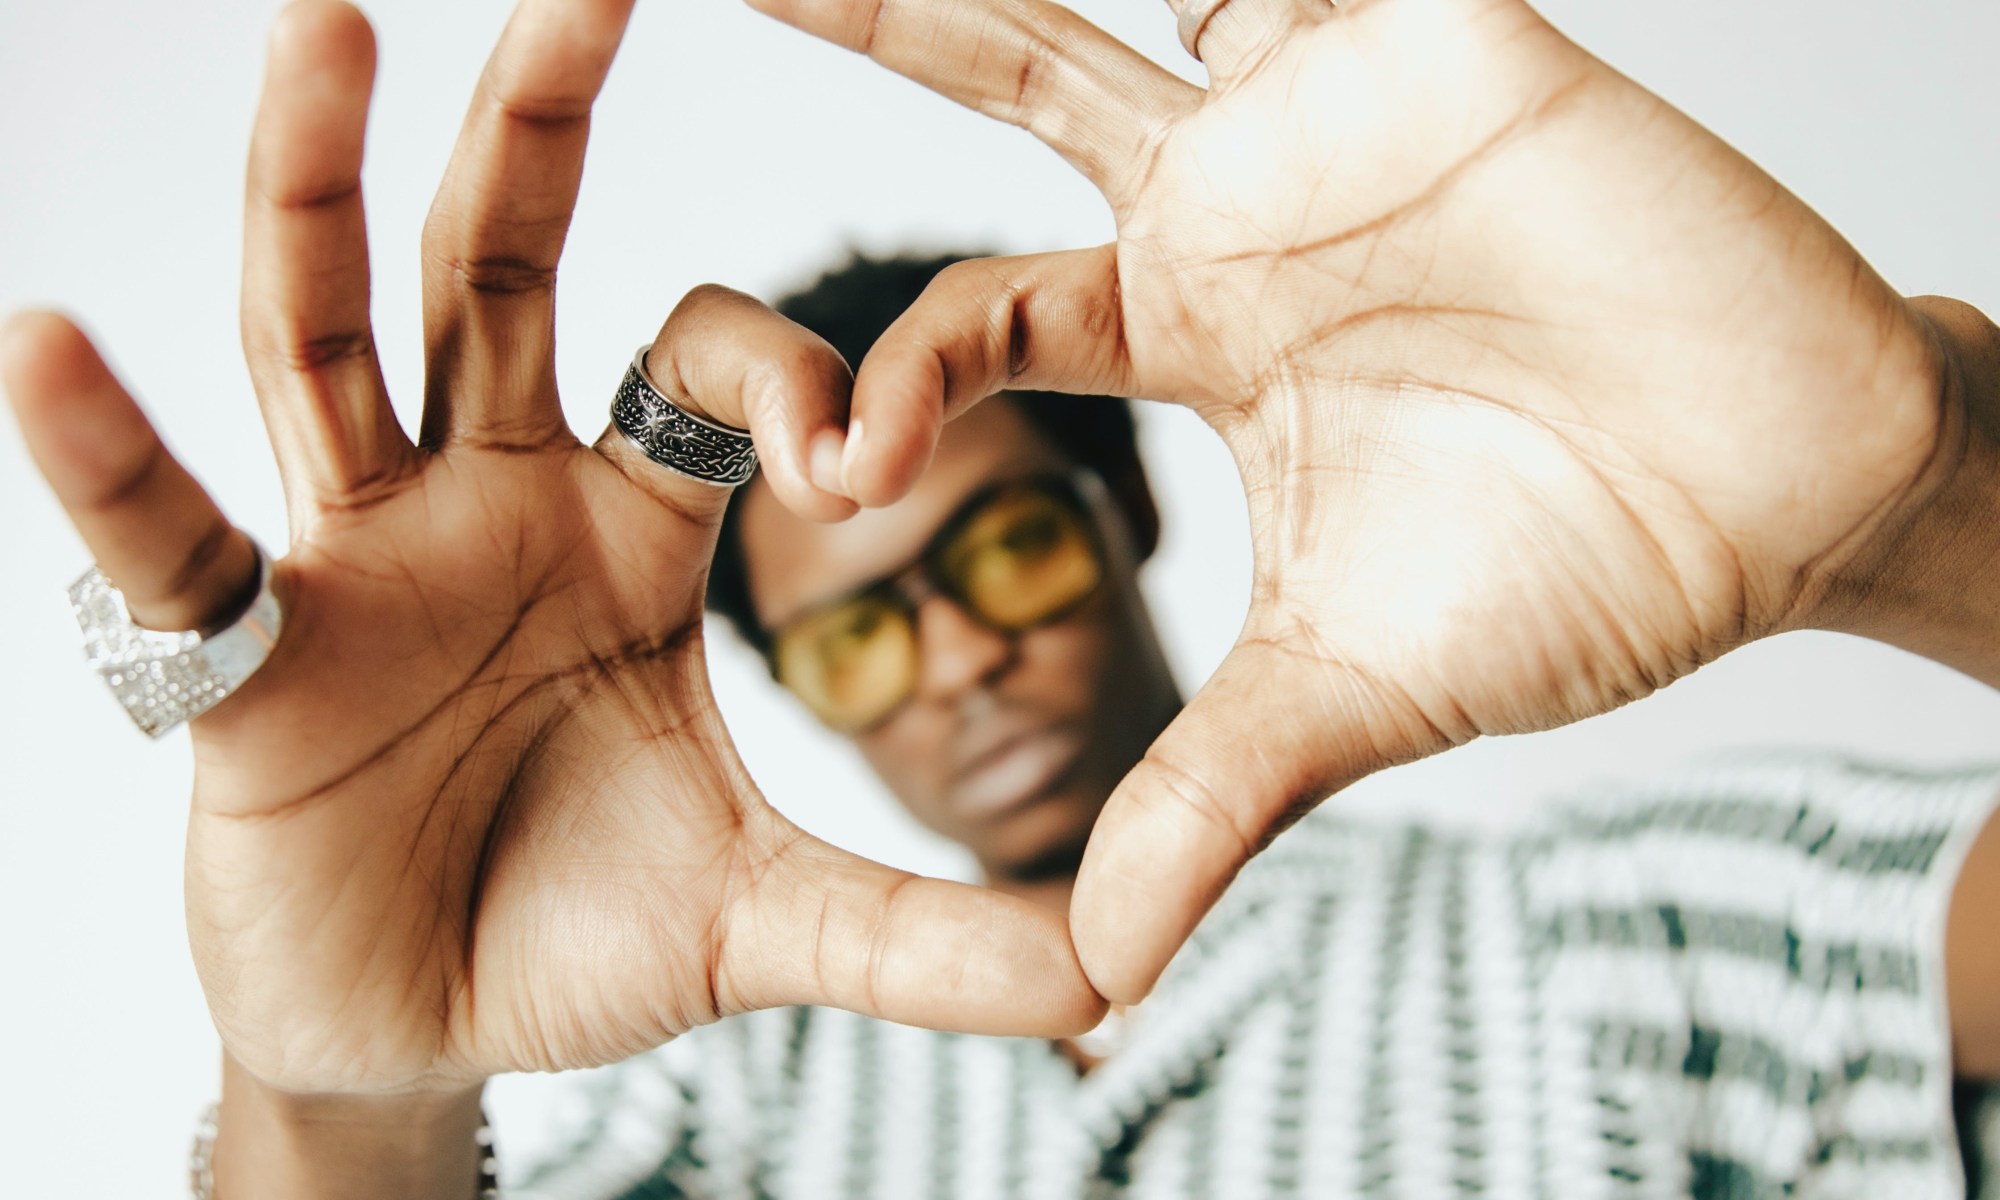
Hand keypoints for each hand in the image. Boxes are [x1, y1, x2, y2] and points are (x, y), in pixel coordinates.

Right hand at [1, 0, 1099, 1099]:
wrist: (424, 1031)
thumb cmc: (579, 932)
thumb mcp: (773, 925)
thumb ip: (930, 937)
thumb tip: (1112, 982)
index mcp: (629, 525)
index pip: (705, 361)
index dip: (788, 371)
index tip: (852, 450)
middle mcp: (489, 496)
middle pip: (511, 266)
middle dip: (543, 121)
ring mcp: (359, 553)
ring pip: (334, 332)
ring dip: (322, 188)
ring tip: (327, 27)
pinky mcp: (247, 650)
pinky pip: (170, 532)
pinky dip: (109, 450)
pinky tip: (47, 344)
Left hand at [745, 0, 1992, 999]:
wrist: (1787, 498)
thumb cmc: (1578, 572)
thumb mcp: (1350, 690)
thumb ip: (1212, 796)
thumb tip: (1100, 968)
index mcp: (1188, 331)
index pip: (981, 316)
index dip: (897, 383)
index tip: (836, 473)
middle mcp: (1237, 205)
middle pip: (1007, 78)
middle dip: (878, 20)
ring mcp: (1337, 116)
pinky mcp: (1461, 50)